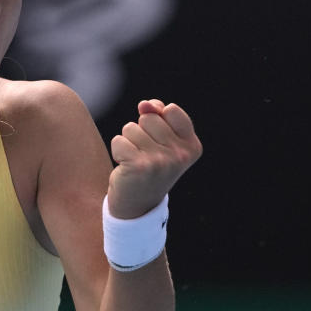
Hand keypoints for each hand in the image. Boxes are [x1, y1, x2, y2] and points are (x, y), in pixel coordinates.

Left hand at [107, 100, 201, 217]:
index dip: (158, 120)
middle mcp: (180, 154)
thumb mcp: (162, 140)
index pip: (171, 110)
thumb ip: (158, 114)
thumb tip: (144, 104)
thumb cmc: (150, 166)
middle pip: (148, 117)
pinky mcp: (139, 166)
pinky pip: (119, 140)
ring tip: (136, 160)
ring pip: (131, 127)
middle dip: (141, 132)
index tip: (159, 142)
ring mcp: (161, 161)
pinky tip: (126, 166)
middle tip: (145, 155)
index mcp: (192, 146)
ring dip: (128, 142)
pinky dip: (118, 151)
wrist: (137, 205)